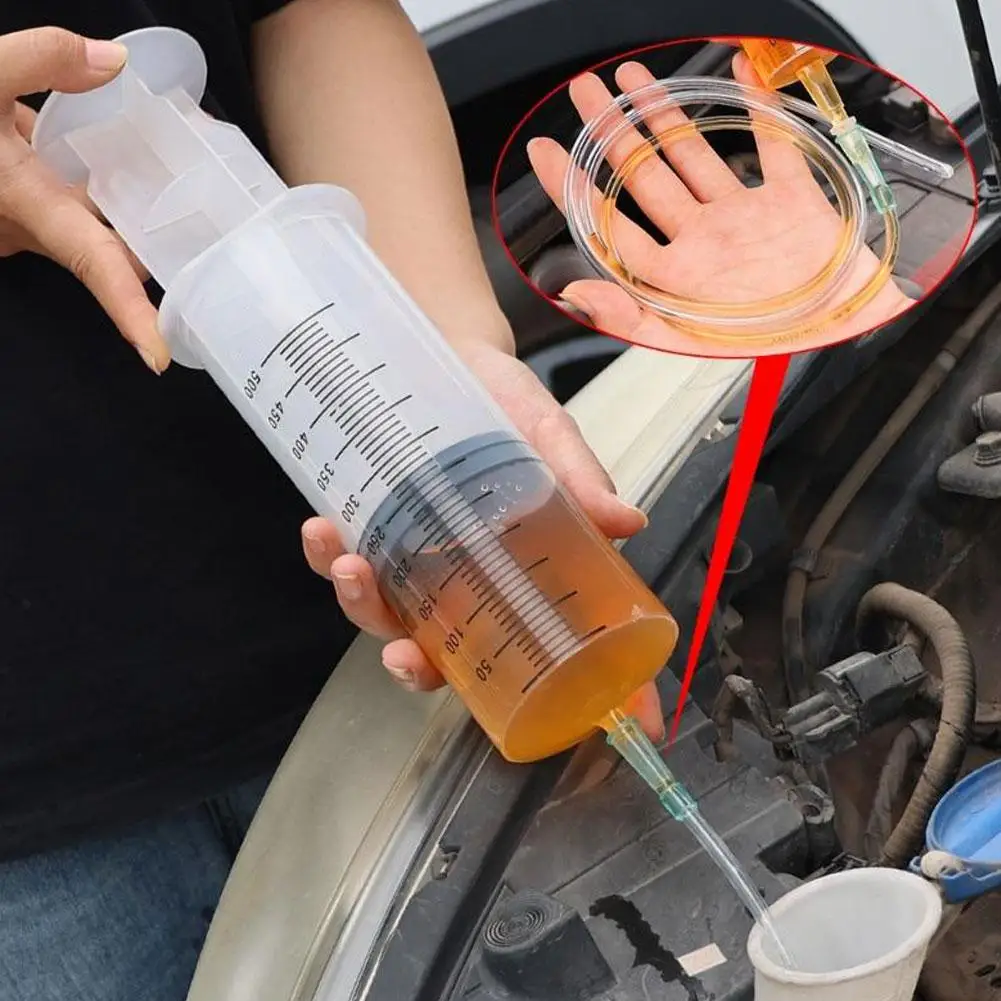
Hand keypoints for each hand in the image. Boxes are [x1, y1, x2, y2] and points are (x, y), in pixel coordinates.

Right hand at [0, 27, 167, 372]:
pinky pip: (74, 208)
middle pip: (112, 250)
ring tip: (189, 187)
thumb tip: (113, 63)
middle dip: (159, 246)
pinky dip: (100, 191)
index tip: (159, 353)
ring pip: (95, 228)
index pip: (93, 267)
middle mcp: (31, 227)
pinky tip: (123, 159)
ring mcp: (24, 220)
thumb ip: (41, 60)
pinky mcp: (20, 206)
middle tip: (213, 228)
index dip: (129, 314)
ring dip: (133, 213)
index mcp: (27, 206)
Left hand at [301, 337, 666, 742]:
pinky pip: (342, 558)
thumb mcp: (549, 436)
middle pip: (444, 653)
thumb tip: (627, 521)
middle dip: (417, 668)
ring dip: (360, 605)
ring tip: (351, 563)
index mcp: (516, 574)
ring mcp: (413, 558)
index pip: (544, 649)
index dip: (568, 699)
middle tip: (404, 656)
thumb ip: (580, 480)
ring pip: (384, 614)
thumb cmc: (507, 403)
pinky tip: (322, 530)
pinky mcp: (370, 527)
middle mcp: (463, 580)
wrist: (449, 354)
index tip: (603, 732)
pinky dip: (325, 555)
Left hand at [527, 53, 911, 353]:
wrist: (849, 334)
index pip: (611, 223)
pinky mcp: (790, 196)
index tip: (545, 151)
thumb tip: (573, 296)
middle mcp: (703, 239)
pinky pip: (772, 142)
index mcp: (675, 274)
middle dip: (610, 132)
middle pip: (644, 177)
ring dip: (663, 114)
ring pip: (695, 153)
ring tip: (630, 81)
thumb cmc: (776, 346)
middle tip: (582, 93)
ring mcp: (744, 215)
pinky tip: (740, 71)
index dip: (574, 187)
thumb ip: (630, 319)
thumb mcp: (691, 344)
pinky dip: (760, 104)